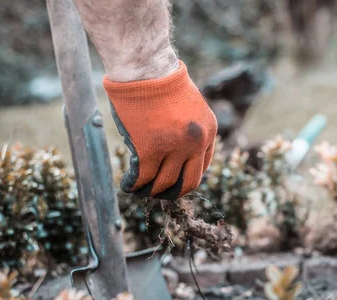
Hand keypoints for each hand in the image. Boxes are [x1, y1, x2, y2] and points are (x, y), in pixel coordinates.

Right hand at [104, 61, 216, 198]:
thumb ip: (187, 129)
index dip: (186, 177)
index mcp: (209, 131)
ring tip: (139, 191)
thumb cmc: (162, 81)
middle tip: (158, 193)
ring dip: (150, 192)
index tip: (174, 181)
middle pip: (188, 183)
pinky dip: (134, 186)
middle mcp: (196, 143)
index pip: (202, 167)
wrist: (147, 69)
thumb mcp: (190, 105)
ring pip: (164, 184)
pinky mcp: (150, 150)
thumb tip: (174, 153)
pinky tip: (127, 186)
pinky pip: (143, 178)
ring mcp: (174, 148)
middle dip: (172, 193)